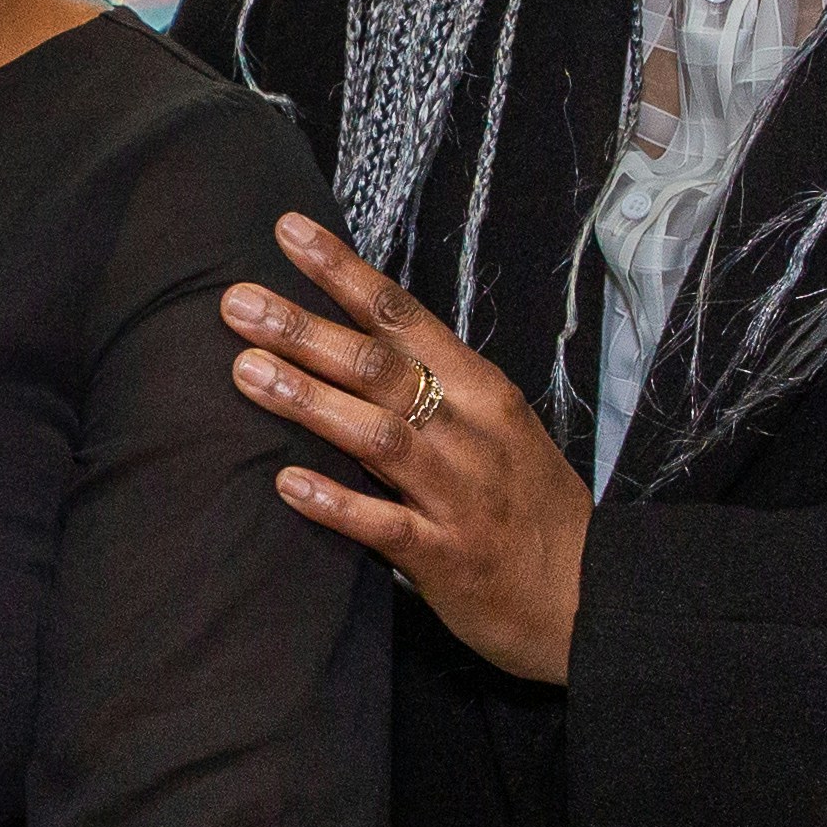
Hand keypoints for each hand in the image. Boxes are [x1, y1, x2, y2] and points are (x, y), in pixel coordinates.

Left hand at [225, 213, 591, 682]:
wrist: (589, 595)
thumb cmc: (526, 502)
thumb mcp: (494, 426)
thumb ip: (428, 385)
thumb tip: (344, 336)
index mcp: (480, 390)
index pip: (404, 317)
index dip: (344, 272)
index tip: (287, 231)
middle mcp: (471, 432)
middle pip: (381, 368)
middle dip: (305, 330)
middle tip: (237, 304)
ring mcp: (460, 495)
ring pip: (379, 436)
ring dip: (310, 401)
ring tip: (246, 372)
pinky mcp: (447, 557)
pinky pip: (385, 525)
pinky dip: (336, 502)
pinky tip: (287, 483)